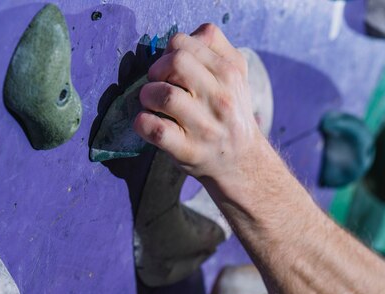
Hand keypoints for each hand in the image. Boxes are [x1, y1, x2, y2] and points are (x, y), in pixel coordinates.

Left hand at [133, 23, 267, 187]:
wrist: (242, 162)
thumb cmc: (230, 115)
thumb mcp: (235, 77)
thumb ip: (214, 49)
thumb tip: (181, 41)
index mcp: (230, 74)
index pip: (184, 43)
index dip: (169, 53)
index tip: (171, 70)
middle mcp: (221, 98)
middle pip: (175, 63)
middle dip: (156, 71)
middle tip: (159, 85)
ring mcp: (205, 126)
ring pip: (162, 95)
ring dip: (147, 96)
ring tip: (153, 105)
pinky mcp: (188, 150)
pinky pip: (154, 128)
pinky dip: (142, 122)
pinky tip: (148, 123)